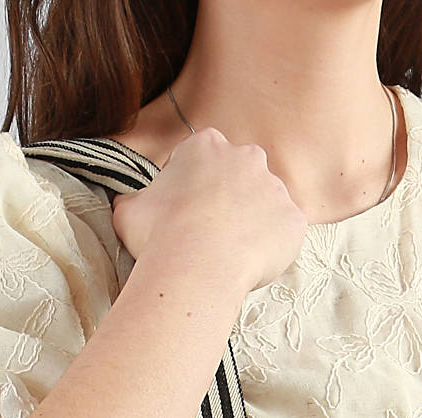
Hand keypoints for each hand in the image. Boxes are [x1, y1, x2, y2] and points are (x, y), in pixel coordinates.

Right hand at [111, 127, 307, 295]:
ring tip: (230, 255)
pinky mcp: (293, 219)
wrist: (197, 268)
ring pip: (265, 205)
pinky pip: (285, 233)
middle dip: (228, 202)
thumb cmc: (159, 236)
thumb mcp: (128, 211)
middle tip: (210, 236)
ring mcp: (275, 187)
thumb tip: (128, 204)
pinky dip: (272, 248)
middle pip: (239, 177)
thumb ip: (133, 200)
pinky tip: (250, 264)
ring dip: (251, 225)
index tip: (183, 215)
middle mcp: (246, 157)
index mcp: (206, 146)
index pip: (200, 161)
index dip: (190, 190)